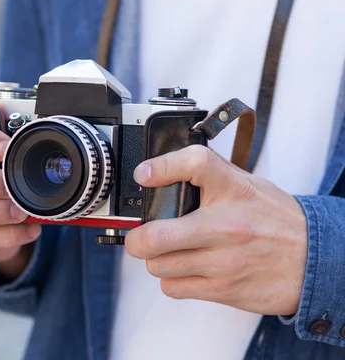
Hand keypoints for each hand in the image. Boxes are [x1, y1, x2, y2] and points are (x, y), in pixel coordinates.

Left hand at [125, 145, 306, 315]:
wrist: (316, 259)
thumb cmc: (275, 220)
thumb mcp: (246, 185)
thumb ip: (208, 179)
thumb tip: (161, 174)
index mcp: (234, 189)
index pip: (194, 163)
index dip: (161, 167)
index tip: (144, 175)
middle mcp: (226, 225)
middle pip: (156, 235)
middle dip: (138, 239)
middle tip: (141, 235)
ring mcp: (224, 261)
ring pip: (158, 265)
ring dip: (157, 260)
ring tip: (170, 252)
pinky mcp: (223, 289)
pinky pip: (173, 287)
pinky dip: (172, 279)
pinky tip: (186, 269)